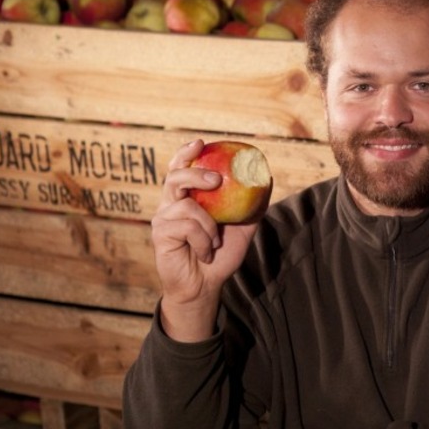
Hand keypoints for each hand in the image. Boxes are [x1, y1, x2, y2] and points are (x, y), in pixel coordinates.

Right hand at [152, 139, 259, 341]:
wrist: (206, 285)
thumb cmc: (220, 255)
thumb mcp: (243, 228)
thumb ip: (252, 205)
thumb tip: (267, 179)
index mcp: (188, 197)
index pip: (181, 168)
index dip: (187, 153)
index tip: (201, 143)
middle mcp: (171, 203)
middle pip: (175, 177)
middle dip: (196, 174)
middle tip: (216, 181)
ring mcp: (163, 218)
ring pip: (186, 205)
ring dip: (208, 225)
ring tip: (214, 242)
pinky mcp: (160, 234)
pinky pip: (186, 227)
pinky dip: (202, 240)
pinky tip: (204, 252)